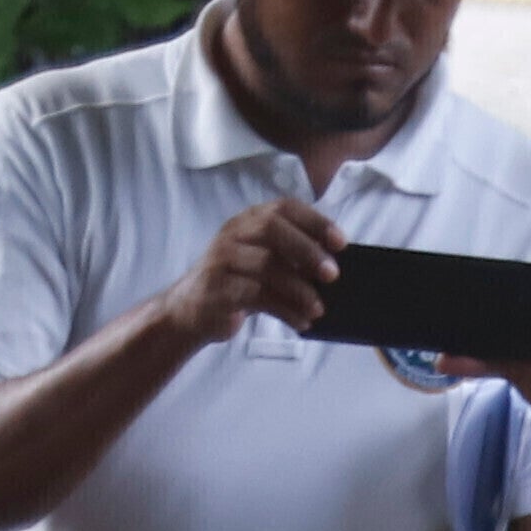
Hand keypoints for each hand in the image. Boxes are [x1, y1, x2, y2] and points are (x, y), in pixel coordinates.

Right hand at [163, 196, 340, 346]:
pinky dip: (285, 311)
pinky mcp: (218, 289)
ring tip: (319, 309)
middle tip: (333, 275)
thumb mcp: (262, 263)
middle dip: (308, 250)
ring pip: (267, 266)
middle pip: (273, 230)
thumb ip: (290, 258)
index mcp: (248, 221)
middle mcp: (233, 234)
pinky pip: (257, 296)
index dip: (315, 221)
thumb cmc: (236, 284)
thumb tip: (334, 268)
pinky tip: (301, 322)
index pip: (284, 208)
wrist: (190, 310)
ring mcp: (222, 260)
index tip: (341, 242)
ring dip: (299, 290)